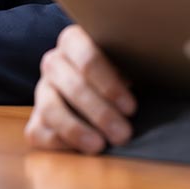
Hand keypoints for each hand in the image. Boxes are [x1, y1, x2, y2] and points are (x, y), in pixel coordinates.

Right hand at [25, 24, 136, 153]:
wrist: (99, 83)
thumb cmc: (118, 72)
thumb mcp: (126, 61)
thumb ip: (132, 66)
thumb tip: (154, 79)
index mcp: (74, 40)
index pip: (87, 57)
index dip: (109, 84)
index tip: (130, 107)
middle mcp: (53, 62)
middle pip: (72, 85)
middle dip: (100, 112)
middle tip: (123, 133)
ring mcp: (42, 89)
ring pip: (50, 107)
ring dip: (77, 129)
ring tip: (100, 146)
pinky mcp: (36, 117)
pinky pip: (38, 131)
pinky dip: (58, 142)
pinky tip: (81, 148)